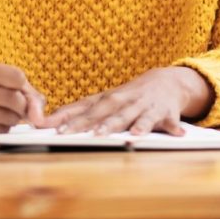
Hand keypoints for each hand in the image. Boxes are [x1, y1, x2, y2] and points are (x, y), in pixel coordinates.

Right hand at [0, 60, 46, 132]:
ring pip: (9, 118)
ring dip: (12, 118)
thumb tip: (39, 116)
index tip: (17, 87)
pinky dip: (2, 127)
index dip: (22, 85)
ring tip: (0, 110)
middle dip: (21, 105)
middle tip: (13, 103)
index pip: (17, 77)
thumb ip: (25, 90)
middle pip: (14, 100)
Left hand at [42, 67, 212, 136]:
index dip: (71, 119)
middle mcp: (125, 101)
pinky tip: (175, 133)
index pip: (85, 109)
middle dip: (98, 124)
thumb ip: (75, 111)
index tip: (56, 130)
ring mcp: (145, 106)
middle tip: (88, 135)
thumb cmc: (127, 96)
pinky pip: (169, 121)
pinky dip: (172, 127)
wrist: (166, 81)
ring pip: (137, 117)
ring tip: (129, 137)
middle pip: (109, 113)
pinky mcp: (166, 113)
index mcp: (107, 99)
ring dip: (133, 126)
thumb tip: (44, 121)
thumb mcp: (102, 100)